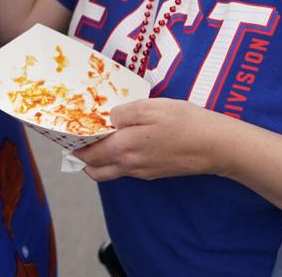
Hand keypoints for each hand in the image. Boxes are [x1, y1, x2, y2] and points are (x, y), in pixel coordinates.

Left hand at [74, 98, 230, 181]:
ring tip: (97, 141)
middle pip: (95, 169)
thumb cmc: (184, 122)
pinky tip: (123, 144)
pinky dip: (117, 161)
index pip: (88, 153)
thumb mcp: (150, 107)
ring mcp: (143, 172)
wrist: (216, 146)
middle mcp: (129, 165)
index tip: (65, 135)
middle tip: (77, 140)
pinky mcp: (156, 172)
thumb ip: (122, 113)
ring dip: (98, 162)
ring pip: (111, 172)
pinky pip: (127, 170)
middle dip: (82, 157)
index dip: (74, 145)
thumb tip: (106, 118)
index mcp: (123, 148)